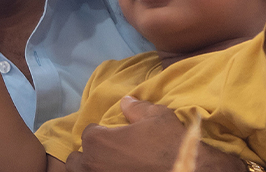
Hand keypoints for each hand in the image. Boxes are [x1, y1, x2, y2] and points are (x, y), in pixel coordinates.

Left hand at [64, 97, 243, 171]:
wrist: (189, 170)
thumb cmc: (170, 143)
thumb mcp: (157, 117)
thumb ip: (136, 108)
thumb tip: (126, 101)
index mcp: (98, 140)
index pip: (89, 133)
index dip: (102, 132)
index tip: (114, 135)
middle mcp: (92, 163)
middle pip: (76, 159)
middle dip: (88, 155)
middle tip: (107, 155)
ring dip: (90, 168)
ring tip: (107, 166)